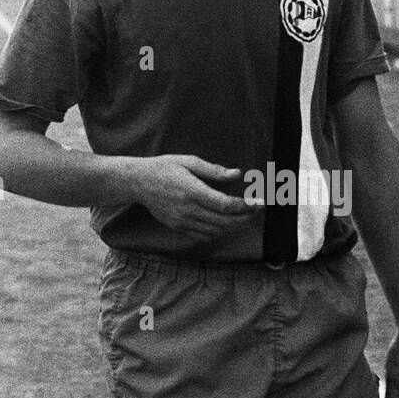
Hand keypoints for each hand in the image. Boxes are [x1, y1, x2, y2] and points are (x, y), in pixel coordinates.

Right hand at [123, 155, 253, 238]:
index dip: (247, 206)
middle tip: (257, 209)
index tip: (260, 202)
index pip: (226, 205)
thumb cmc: (165, 167)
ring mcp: (183, 221)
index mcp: (193, 191)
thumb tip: (238, 174)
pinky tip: (226, 223)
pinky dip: (219, 231)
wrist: (138, 182)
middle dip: (246, 217)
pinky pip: (204, 235)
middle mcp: (189, 210)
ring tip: (246, 216)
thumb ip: (214, 170)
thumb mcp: (189, 162)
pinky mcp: (179, 227)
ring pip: (217, 231)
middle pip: (225, 221)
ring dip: (234, 225)